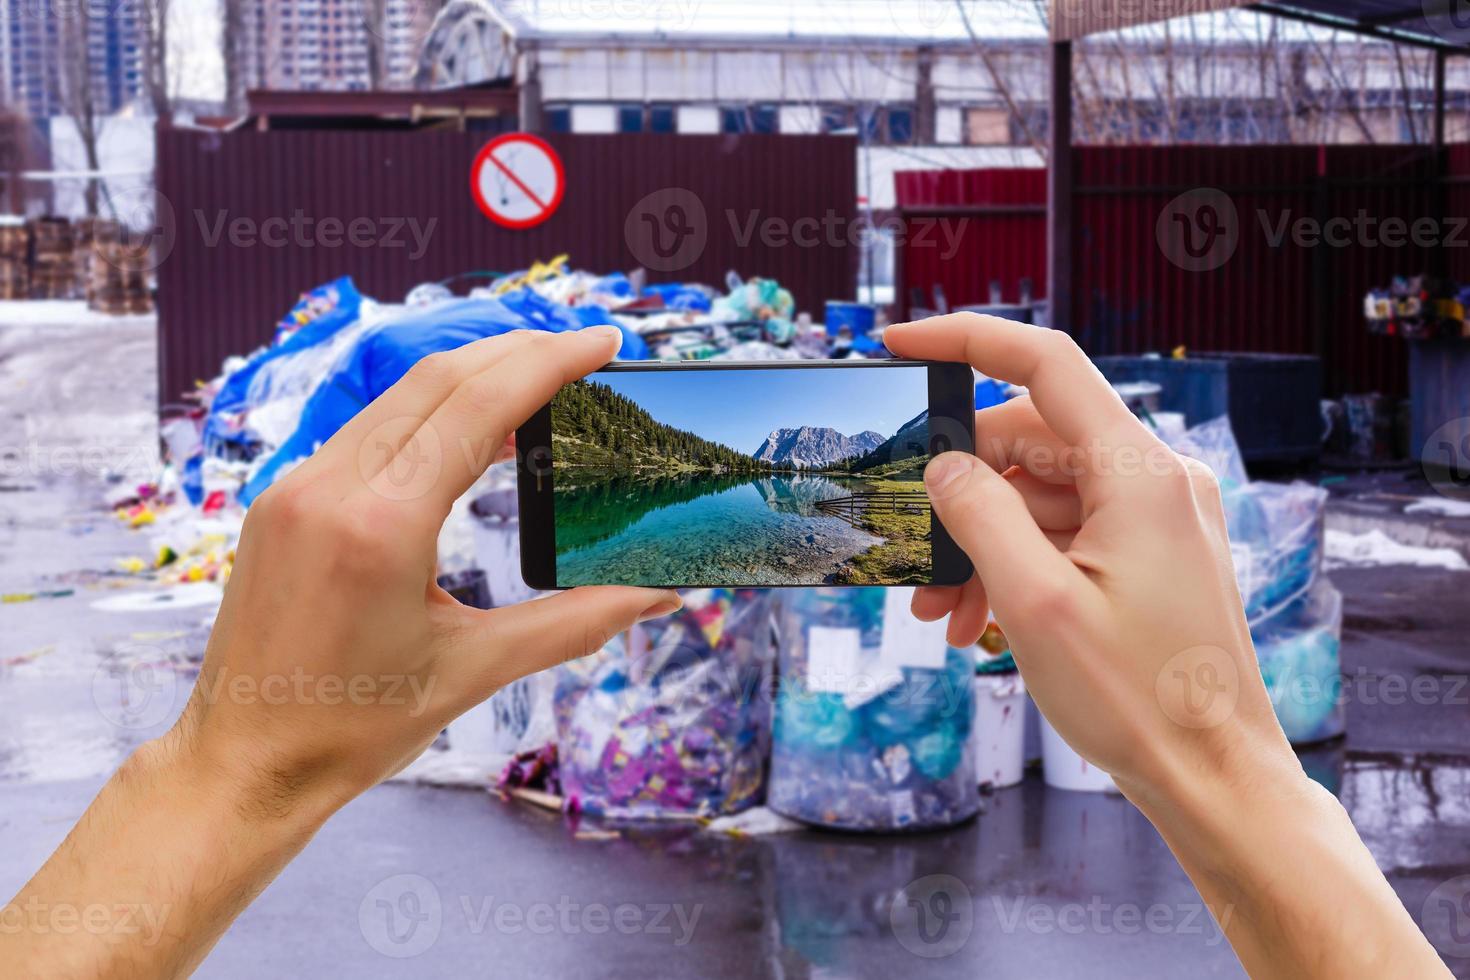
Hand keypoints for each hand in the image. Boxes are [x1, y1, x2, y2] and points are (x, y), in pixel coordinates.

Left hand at [1, 327, 682, 978]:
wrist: (245, 763)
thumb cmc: (353, 728)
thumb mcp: (476, 670)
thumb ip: (577, 622)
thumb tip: (659, 594)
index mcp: (381, 526)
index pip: (478, 406)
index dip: (549, 363)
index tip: (602, 342)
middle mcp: (330, 487)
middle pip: (439, 380)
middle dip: (519, 350)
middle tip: (585, 348)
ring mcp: (298, 486)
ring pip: (399, 396)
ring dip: (473, 374)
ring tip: (539, 376)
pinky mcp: (284, 499)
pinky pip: (367, 427)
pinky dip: (428, 410)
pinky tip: (468, 425)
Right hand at [886, 313, 1286, 804]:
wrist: (1212, 778)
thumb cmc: (1138, 698)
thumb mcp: (1034, 603)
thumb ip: (978, 516)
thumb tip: (942, 466)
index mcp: (1140, 473)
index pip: (1046, 363)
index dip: (966, 340)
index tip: (900, 344)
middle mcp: (1155, 481)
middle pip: (1031, 439)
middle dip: (960, 488)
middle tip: (910, 544)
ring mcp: (1156, 519)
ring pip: (1041, 494)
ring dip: (981, 540)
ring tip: (938, 609)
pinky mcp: (1149, 556)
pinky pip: (1065, 534)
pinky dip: (1015, 564)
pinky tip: (976, 618)